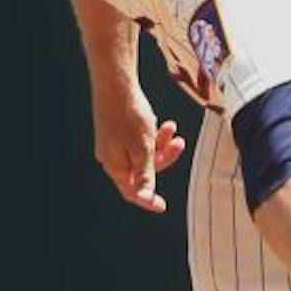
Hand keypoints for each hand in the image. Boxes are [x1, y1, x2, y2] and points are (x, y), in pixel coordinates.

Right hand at [92, 82, 186, 212]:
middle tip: (179, 143)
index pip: (131, 191)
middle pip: (141, 170)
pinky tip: (162, 122)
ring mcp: (113, 143)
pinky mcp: (117, 130)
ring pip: (143, 152)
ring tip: (172, 128)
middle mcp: (111, 157)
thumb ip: (145, 175)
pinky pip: (139, 139)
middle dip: (163, 158)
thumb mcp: (143, 148)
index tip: (162, 206)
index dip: (147, 200)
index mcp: (114, 165)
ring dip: (161, 143)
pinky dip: (152, 134)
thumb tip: (145, 198)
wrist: (116, 83)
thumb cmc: (128, 115)